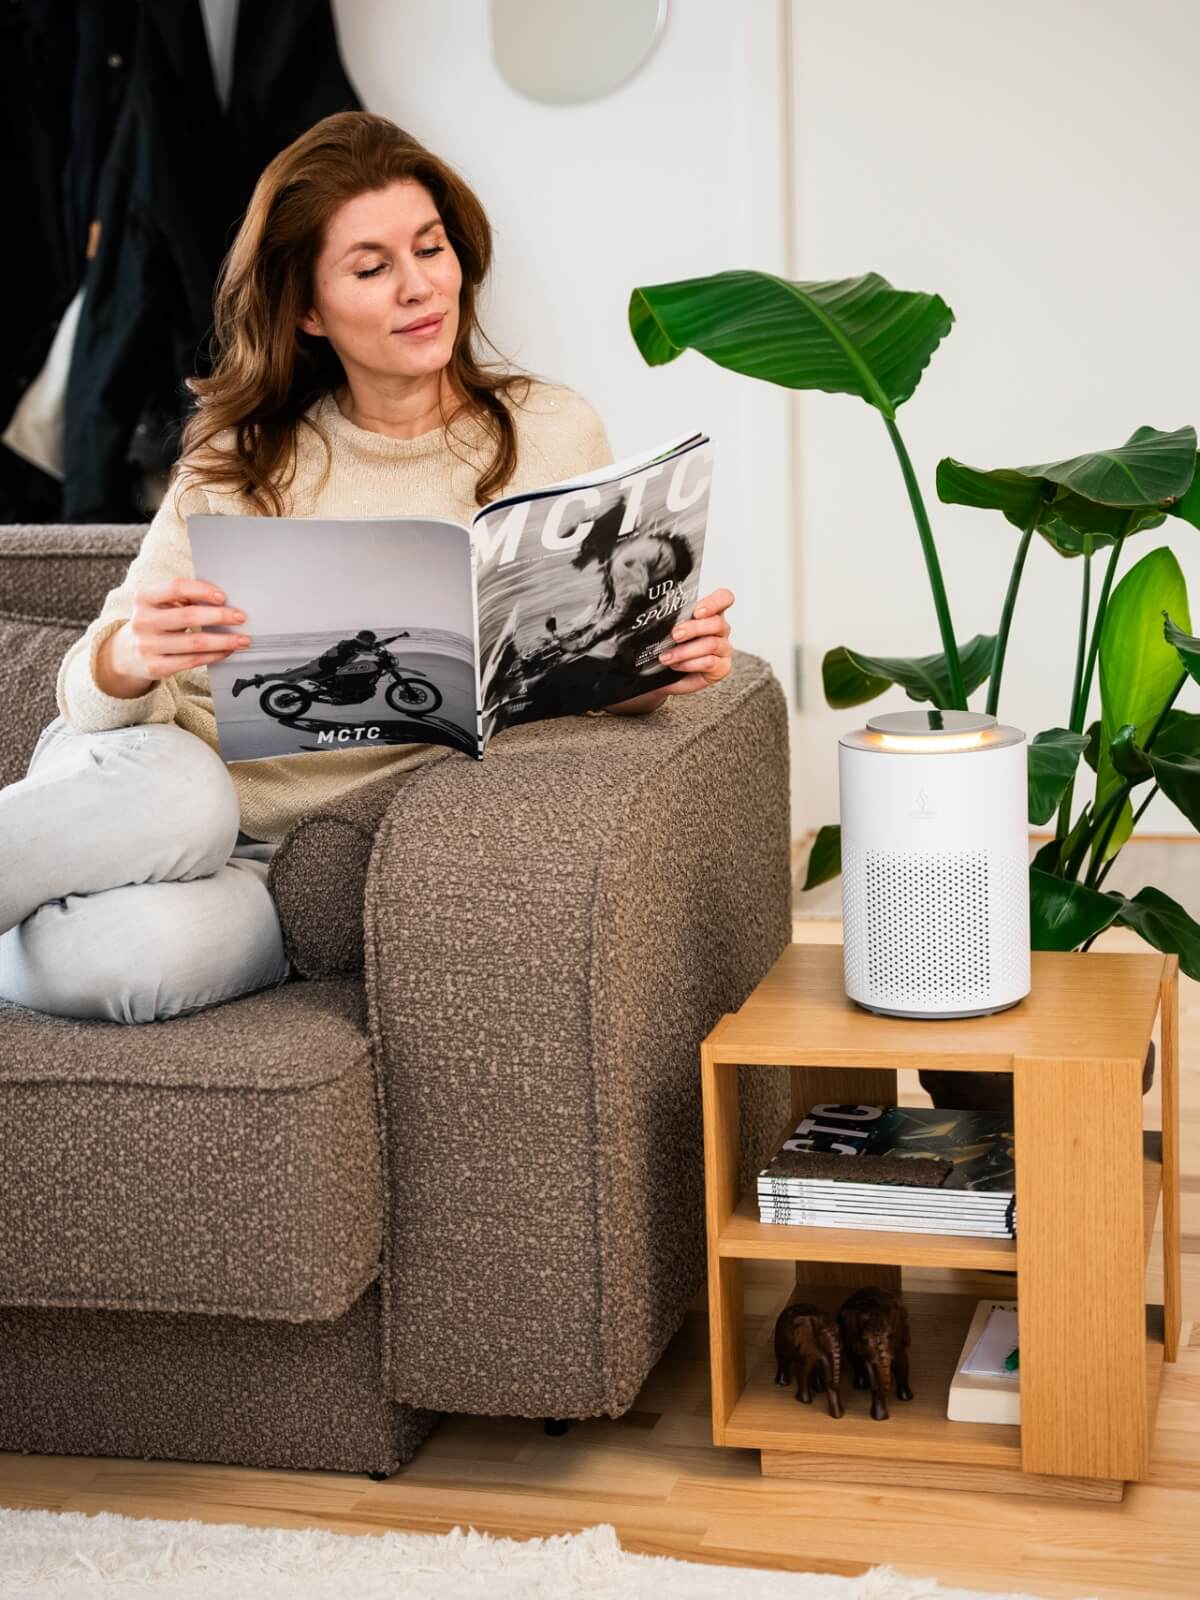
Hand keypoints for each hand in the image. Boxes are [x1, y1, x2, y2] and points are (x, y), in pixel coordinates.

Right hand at [111, 578, 250, 682]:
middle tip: (240, 617)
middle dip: (220, 616)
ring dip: (224, 641)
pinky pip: (192, 661)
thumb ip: (183, 598)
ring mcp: (148, 646)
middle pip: (188, 617)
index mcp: (144, 598)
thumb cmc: (154, 622)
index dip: (201, 590)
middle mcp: (143, 621)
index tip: (223, 596)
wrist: (127, 653)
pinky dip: (214, 655)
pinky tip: (226, 651)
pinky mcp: (156, 667)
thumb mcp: (160, 604)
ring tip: (242, 639)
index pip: (175, 588)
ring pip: (194, 643)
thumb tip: (222, 600)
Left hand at [656, 586, 733, 694]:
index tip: (697, 612)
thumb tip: (656, 614)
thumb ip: (672, 620)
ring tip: (667, 657)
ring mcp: (723, 648)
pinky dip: (690, 664)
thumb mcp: (671, 630)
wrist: (673, 674)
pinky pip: (709, 662)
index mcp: (711, 613)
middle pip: (717, 623)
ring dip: (685, 651)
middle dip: (693, 629)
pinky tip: (677, 665)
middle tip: (674, 635)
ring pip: (712, 644)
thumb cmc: (674, 647)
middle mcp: (721, 629)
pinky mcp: (722, 667)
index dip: (714, 602)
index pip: (724, 598)